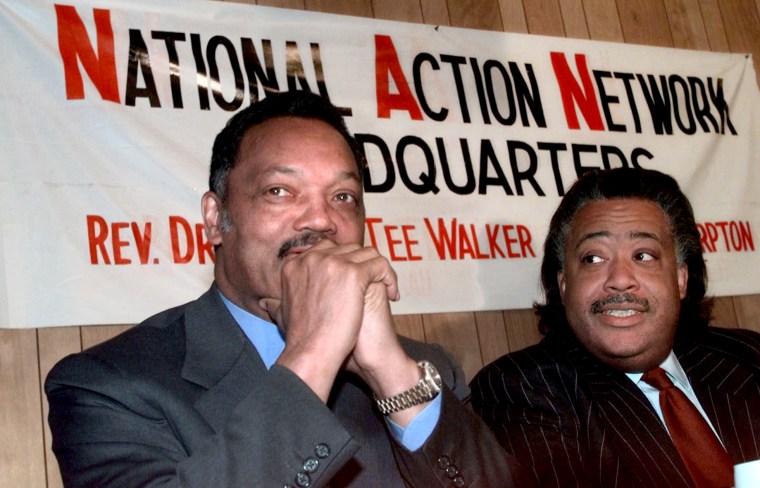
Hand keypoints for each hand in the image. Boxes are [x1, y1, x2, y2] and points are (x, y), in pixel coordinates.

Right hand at [262, 239, 398, 401]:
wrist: (311, 352)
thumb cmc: (301, 339)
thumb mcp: (282, 315)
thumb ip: (277, 304)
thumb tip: (266, 303)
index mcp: (296, 264)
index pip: (328, 249)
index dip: (345, 262)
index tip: (354, 282)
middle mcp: (312, 258)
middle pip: (349, 248)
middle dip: (363, 265)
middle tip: (374, 284)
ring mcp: (333, 263)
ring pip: (367, 254)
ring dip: (379, 270)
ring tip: (386, 289)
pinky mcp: (353, 273)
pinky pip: (380, 265)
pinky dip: (390, 278)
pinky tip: (393, 295)